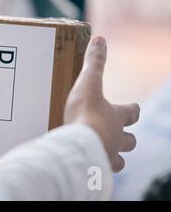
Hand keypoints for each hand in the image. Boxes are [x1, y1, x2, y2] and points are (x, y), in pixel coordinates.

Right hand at [64, 37, 139, 171]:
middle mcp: (117, 138)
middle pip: (130, 141)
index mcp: (117, 117)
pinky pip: (100, 173)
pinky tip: (89, 168)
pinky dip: (96, 169)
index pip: (132, 113)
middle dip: (126, 138)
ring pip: (119, 161)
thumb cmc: (85, 113)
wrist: (78, 145)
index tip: (134, 108)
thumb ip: (94, 62)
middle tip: (118, 136)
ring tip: (104, 154)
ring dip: (114, 157)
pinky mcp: (94, 169)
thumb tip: (100, 39)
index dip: (132, 109)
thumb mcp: (88, 82)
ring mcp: (107, 156)